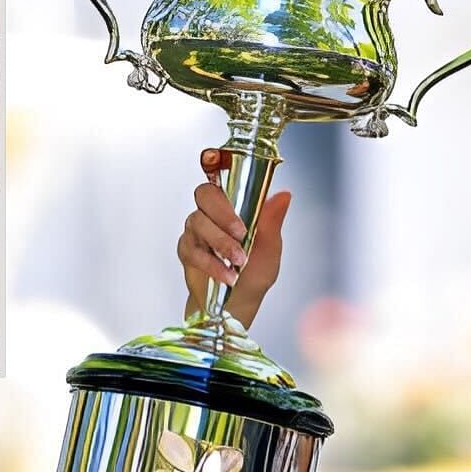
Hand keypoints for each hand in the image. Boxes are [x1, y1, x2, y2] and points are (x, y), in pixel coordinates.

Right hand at [180, 147, 290, 327]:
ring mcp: (196, 230)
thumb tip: (284, 195)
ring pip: (198, 222)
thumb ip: (272, 221)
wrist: (237, 303)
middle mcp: (212, 213)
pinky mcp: (186, 250)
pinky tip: (227, 275)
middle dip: (223, 213)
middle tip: (241, 233)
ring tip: (239, 262)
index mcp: (234, 205)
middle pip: (205, 194)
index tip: (223, 172)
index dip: (216, 168)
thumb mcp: (271, 247)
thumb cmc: (254, 273)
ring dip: (221, 243)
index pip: (222, 178)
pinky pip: (193, 250)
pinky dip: (212, 264)